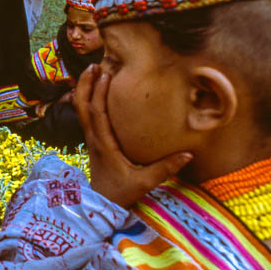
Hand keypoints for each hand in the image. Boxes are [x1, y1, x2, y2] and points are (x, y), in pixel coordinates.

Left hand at [72, 65, 192, 206]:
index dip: (98, 92)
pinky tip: (95, 91)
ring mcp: (91, 138)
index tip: (104, 74)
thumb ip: (165, 169)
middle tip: (93, 64)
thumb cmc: (121, 193)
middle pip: (82, 106)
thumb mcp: (144, 182)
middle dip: (86, 84)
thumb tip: (188, 154)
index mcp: (103, 143)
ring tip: (92, 71)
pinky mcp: (93, 140)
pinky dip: (87, 100)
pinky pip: (86, 116)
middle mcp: (93, 137)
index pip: (97, 113)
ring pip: (81, 109)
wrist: (101, 204)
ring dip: (84, 89)